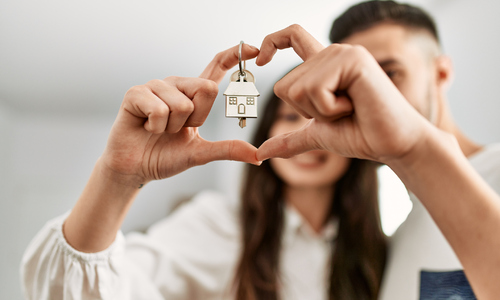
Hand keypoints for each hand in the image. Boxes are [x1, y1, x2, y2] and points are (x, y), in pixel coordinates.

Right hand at [101, 44, 260, 185]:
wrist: (135, 169)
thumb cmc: (164, 156)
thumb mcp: (200, 154)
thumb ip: (227, 150)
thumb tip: (258, 156)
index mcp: (193, 95)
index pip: (216, 67)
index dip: (234, 56)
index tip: (253, 48)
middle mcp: (177, 85)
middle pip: (207, 89)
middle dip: (196, 119)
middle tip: (177, 129)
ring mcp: (156, 87)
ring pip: (182, 104)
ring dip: (172, 128)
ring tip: (158, 129)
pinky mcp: (136, 93)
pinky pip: (159, 109)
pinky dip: (155, 127)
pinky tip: (146, 127)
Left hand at [255, 25, 430, 163]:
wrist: (392, 144)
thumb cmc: (360, 135)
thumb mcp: (316, 135)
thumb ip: (289, 140)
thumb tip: (261, 153)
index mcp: (324, 65)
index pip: (292, 37)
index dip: (272, 43)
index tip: (260, 61)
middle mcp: (331, 53)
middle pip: (283, 85)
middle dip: (306, 112)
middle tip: (340, 111)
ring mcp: (342, 54)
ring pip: (297, 89)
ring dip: (320, 111)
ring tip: (349, 108)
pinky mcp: (352, 60)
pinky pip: (315, 90)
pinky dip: (330, 109)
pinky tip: (354, 105)